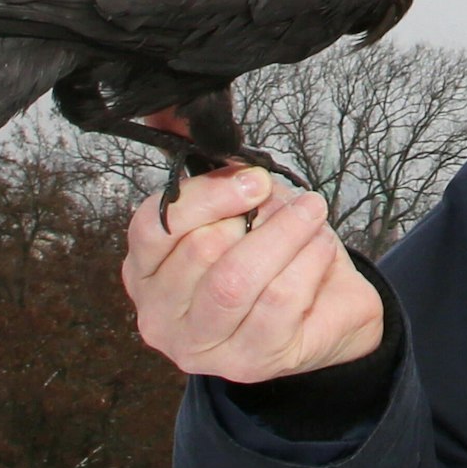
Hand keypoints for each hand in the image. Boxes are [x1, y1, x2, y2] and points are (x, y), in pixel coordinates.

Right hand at [123, 167, 384, 382]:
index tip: (254, 179)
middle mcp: (159, 316)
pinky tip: (321, 247)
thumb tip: (167, 105)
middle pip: (200, 250)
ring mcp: (203, 347)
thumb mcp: (235, 207)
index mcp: (144, 271)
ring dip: (285, 236)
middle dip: (254, 215)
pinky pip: (279, 302)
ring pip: (237, 280)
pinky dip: (306, 264)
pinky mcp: (250, 362)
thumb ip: (202, 162)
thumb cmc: (268, 255)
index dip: (207, 195)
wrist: (322, 311)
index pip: (154, 226)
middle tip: (288, 200)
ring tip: (313, 216)